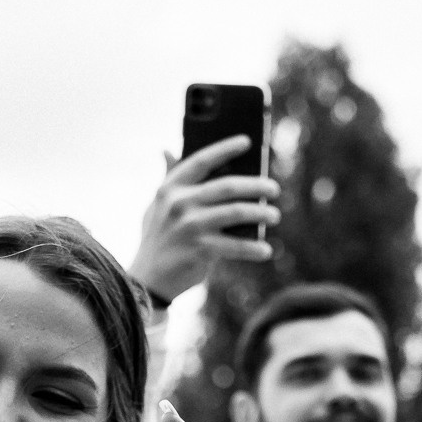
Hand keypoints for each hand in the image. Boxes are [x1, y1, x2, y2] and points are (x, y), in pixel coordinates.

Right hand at [131, 137, 280, 305]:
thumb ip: (166, 180)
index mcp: (170, 188)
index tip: (247, 142)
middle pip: (228, 186)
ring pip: (237, 212)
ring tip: (274, 215)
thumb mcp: (156, 206)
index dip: (225, 148)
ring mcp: (191, 227)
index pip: (202, 161)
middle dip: (256, 186)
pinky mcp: (201, 250)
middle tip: (274, 189)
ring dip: (261, 213)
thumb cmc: (157, 238)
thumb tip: (167, 150)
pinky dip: (254, 248)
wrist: (147, 279)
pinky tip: (266, 250)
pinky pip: (236, 245)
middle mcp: (180, 204)